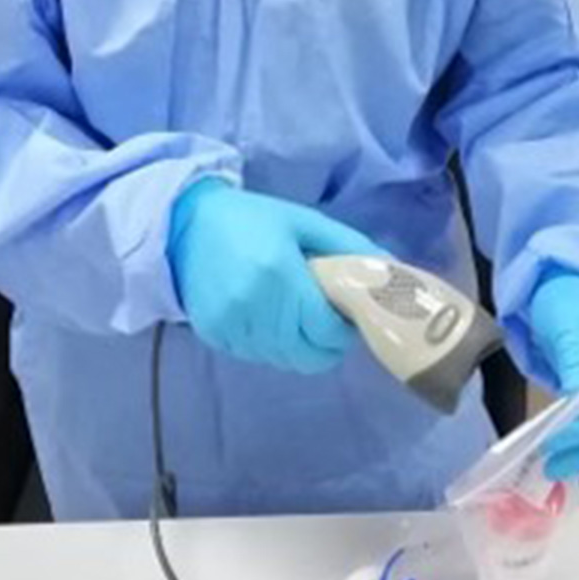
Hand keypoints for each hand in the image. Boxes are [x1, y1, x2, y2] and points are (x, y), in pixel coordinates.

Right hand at [168, 178, 380, 373]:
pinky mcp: (215, 336)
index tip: (345, 311)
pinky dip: (272, 345)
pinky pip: (257, 356)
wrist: (185, 223)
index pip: (327, 330)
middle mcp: (255, 307)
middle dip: (327, 344)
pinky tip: (269, 317)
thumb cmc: (252, 219)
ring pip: (284, 360)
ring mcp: (231, 325)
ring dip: (300, 346)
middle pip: (309, 356)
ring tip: (297, 314)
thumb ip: (349, 247)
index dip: (344, 328)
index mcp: (281, 276)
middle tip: (327, 319)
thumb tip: (393, 270)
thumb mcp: (305, 221)